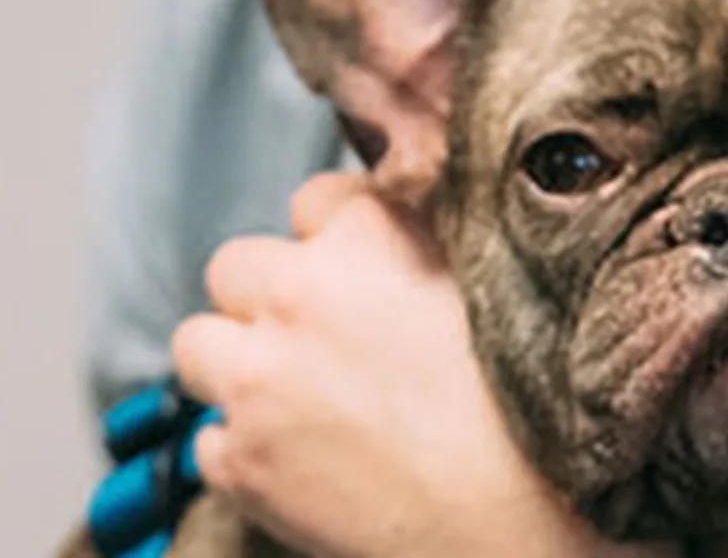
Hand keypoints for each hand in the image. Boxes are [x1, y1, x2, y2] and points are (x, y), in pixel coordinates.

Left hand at [172, 173, 622, 557]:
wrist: (523, 527)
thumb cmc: (529, 416)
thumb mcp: (491, 290)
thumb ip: (427, 244)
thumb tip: (394, 223)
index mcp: (367, 239)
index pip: (313, 202)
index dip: (334, 244)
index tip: (358, 279)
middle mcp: (297, 295)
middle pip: (234, 267)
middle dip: (267, 300)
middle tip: (318, 344)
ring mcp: (258, 379)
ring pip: (197, 345)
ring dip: (235, 365)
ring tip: (293, 400)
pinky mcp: (240, 460)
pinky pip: (209, 439)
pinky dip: (244, 451)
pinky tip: (304, 464)